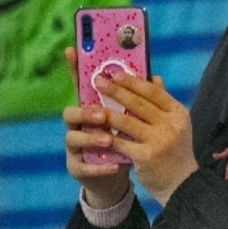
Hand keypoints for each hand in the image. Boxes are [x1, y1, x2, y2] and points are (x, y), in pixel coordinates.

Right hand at [62, 47, 131, 208]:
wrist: (117, 179)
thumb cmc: (124, 144)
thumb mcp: (133, 122)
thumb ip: (138, 102)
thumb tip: (156, 79)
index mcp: (90, 110)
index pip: (81, 86)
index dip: (74, 68)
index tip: (73, 49)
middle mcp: (78, 126)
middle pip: (71, 113)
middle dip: (86, 112)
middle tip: (102, 114)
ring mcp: (75, 148)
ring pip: (73, 138)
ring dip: (90, 138)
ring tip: (107, 140)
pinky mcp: (77, 168)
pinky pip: (83, 166)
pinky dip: (99, 167)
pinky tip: (114, 167)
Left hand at [87, 60, 198, 206]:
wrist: (181, 183)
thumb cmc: (175, 151)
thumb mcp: (176, 125)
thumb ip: (164, 102)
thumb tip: (154, 77)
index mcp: (179, 114)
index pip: (154, 92)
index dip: (134, 82)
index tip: (116, 73)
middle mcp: (171, 125)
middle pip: (139, 104)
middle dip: (116, 91)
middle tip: (98, 81)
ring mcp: (159, 141)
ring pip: (126, 122)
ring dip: (106, 112)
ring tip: (91, 106)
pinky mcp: (145, 157)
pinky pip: (120, 142)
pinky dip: (106, 136)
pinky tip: (94, 130)